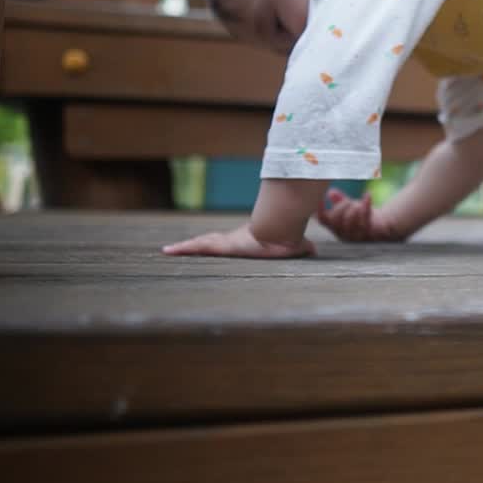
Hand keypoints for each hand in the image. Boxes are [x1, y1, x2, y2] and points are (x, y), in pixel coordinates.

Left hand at [162, 223, 315, 257]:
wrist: (278, 231)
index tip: (206, 244)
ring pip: (199, 244)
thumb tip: (316, 251)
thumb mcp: (294, 247)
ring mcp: (223, 241)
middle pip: (207, 242)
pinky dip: (182, 249)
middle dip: (193, 245)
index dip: (214, 243)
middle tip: (176, 249)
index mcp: (244, 241)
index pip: (226, 242)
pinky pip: (197, 247)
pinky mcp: (218, 244)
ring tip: (166, 251)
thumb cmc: (285, 238)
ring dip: (183, 248)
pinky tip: (167, 251)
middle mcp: (231, 240)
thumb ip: (302, 248)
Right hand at [317, 189, 404, 242]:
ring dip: (354, 208)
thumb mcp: (348, 206)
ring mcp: (356, 236)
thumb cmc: (361, 215)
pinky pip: (365, 219)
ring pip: (350, 221)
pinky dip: (366, 204)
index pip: (323, 220)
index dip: (320, 208)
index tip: (321, 196)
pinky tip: (367, 195)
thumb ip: (338, 200)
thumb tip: (330, 192)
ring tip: (358, 203)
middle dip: (341, 206)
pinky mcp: (369, 233)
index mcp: (335, 227)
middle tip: (348, 201)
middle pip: (336, 220)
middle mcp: (344, 234)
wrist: (381, 225)